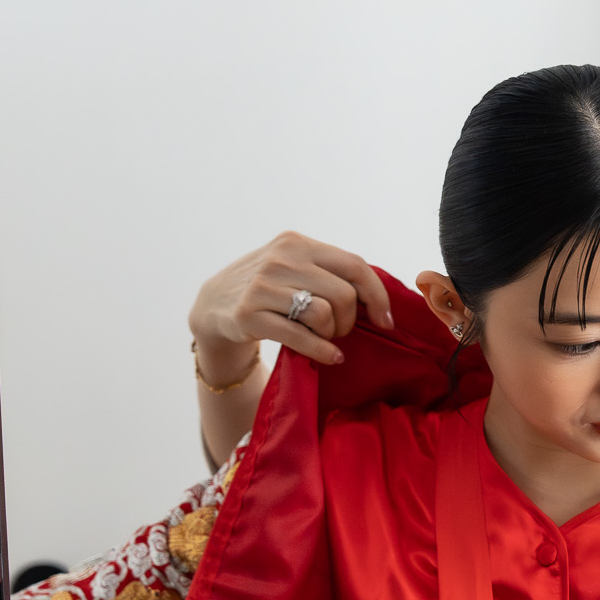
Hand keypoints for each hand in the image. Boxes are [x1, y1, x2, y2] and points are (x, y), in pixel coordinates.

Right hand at [188, 231, 391, 371]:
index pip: (355, 265)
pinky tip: (330, 356)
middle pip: (344, 294)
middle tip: (340, 330)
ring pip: (324, 314)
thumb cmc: (270, 288)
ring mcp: (262, 285)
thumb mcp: (296, 267)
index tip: (385, 320)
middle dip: (350, 320)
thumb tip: (380, 300)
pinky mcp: (249, 314)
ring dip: (333, 334)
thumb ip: (332, 273)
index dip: (378, 296)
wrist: (214, 305)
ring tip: (325, 337)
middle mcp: (281, 259)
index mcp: (298, 243)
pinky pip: (301, 336)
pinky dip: (322, 350)